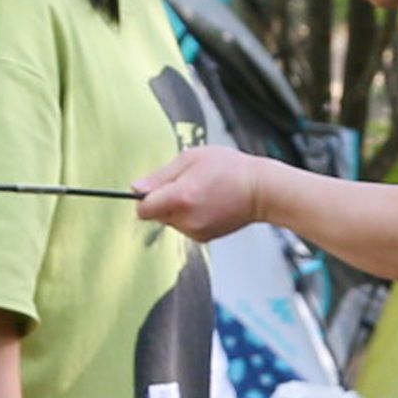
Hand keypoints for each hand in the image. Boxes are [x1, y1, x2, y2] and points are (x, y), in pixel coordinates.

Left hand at [134, 144, 275, 241]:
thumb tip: (135, 188)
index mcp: (181, 197)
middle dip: (163, 200)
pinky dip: (190, 217)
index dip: (144, 197)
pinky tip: (208, 203)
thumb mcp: (191, 158)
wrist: (261, 190)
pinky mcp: (204, 238)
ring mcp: (196, 231)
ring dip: (177, 208)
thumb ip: (160, 176)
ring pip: (170, 221)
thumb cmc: (230, 169)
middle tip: (186, 184)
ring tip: (201, 192)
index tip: (153, 188)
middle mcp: (186, 219)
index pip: (142, 209)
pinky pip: (184, 226)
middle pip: (155, 215)